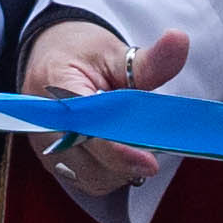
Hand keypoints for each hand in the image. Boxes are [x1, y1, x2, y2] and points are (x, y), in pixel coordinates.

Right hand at [19, 21, 194, 204]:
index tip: (150, 163)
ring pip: (93, 178)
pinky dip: (111, 173)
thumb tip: (180, 40)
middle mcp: (43, 124)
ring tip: (132, 138)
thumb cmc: (82, 53)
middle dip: (128, 157)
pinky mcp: (53, 164)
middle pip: (92, 160)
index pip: (87, 128)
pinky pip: (89, 182)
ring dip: (121, 168)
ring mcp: (45, 148)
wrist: (50, 57)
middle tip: (149, 135)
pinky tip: (120, 151)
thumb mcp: (115, 51)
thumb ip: (148, 60)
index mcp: (56, 85)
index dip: (119, 150)